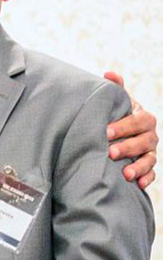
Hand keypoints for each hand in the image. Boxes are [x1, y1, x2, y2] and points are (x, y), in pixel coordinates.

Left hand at [104, 72, 157, 189]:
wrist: (121, 131)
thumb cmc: (117, 115)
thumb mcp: (118, 102)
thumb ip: (116, 89)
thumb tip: (109, 74)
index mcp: (143, 118)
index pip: (138, 121)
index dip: (123, 126)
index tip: (106, 132)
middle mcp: (150, 135)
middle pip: (144, 141)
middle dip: (128, 147)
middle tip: (110, 153)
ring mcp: (150, 151)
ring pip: (149, 159)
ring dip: (139, 167)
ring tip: (126, 174)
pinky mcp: (148, 166)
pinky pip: (152, 173)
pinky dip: (147, 179)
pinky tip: (139, 185)